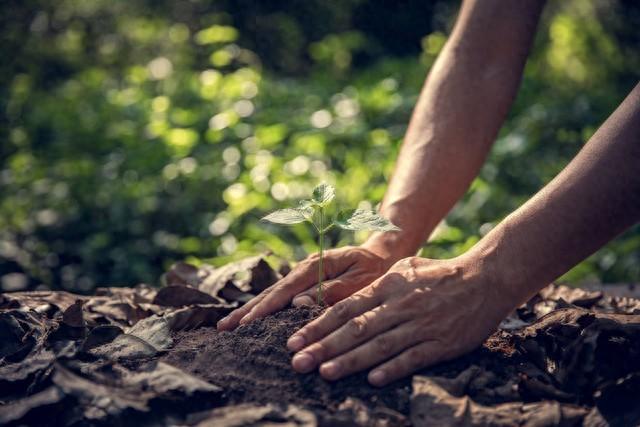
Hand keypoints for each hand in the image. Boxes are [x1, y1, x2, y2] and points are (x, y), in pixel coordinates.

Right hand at [217, 245, 394, 330]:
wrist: (382, 254)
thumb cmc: (375, 269)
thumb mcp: (362, 279)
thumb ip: (334, 291)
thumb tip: (299, 304)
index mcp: (317, 266)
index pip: (286, 290)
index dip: (265, 308)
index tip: (246, 323)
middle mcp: (304, 269)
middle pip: (271, 292)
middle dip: (247, 310)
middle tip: (224, 328)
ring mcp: (302, 275)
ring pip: (271, 294)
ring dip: (249, 310)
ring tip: (226, 326)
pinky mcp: (303, 283)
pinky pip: (279, 297)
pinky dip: (262, 308)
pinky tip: (248, 319)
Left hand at [285, 255, 510, 385]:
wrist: (485, 278)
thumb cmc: (440, 274)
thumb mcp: (406, 268)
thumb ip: (378, 285)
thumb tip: (347, 300)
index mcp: (388, 286)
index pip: (346, 308)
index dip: (318, 325)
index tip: (295, 340)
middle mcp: (400, 305)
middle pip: (356, 328)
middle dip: (324, 346)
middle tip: (298, 362)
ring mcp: (421, 324)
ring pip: (380, 345)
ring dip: (350, 360)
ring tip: (325, 372)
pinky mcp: (442, 342)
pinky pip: (414, 357)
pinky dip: (393, 368)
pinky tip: (374, 379)